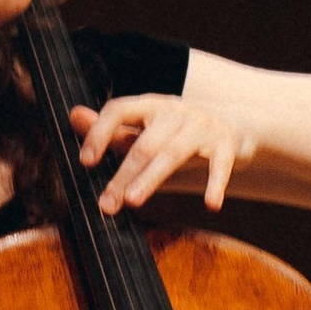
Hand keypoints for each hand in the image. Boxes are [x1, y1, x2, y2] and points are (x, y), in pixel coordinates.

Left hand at [71, 92, 253, 218]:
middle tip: (106, 205)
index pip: (119, 110)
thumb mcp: (147, 128)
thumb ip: (113, 129)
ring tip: (132, 201)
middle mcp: (175, 111)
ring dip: (151, 179)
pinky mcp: (227, 144)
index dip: (100, 134)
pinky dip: (215, 184)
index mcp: (151, 105)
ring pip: (172, 154)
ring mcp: (202, 126)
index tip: (85, 161)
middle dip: (122, 175)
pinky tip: (210, 204)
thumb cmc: (181, 132)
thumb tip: (73, 116)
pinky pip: (220, 165)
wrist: (237, 124)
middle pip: (144, 143)